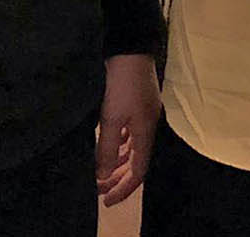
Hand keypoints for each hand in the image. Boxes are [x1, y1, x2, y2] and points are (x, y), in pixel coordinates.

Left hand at [96, 53, 160, 205]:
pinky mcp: (137, 104)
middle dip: (119, 178)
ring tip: (103, 171)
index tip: (106, 200)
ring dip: (119, 162)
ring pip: (133, 148)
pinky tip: (110, 144)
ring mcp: (144, 114)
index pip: (139, 171)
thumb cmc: (122, 84)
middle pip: (137, 161)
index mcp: (146, 132)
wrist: (130, 48)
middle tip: (100, 189)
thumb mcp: (111, 118)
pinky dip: (120, 144)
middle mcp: (149, 126)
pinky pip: (130, 134)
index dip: (124, 188)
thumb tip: (102, 176)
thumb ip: (106, 148)